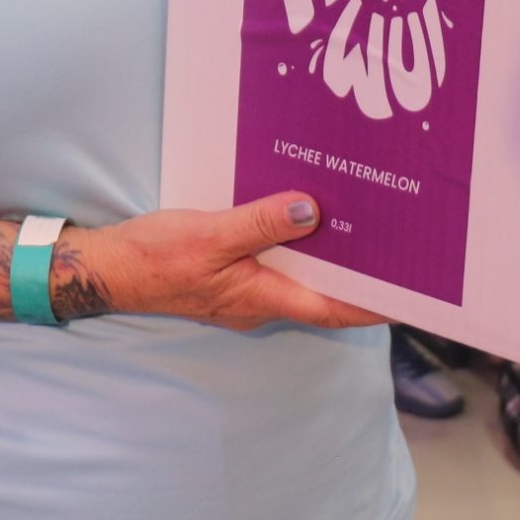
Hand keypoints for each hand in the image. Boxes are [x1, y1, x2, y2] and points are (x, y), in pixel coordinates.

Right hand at [81, 194, 389, 332]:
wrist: (108, 268)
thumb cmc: (155, 258)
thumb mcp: (210, 234)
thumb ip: (261, 223)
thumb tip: (313, 211)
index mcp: (262, 297)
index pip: (333, 308)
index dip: (374, 304)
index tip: (411, 293)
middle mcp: (260, 301)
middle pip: (321, 294)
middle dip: (358, 275)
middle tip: (395, 246)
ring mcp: (244, 291)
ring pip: (299, 278)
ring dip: (327, 259)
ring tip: (361, 226)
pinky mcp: (229, 276)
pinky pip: (274, 265)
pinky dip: (295, 247)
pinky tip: (302, 218)